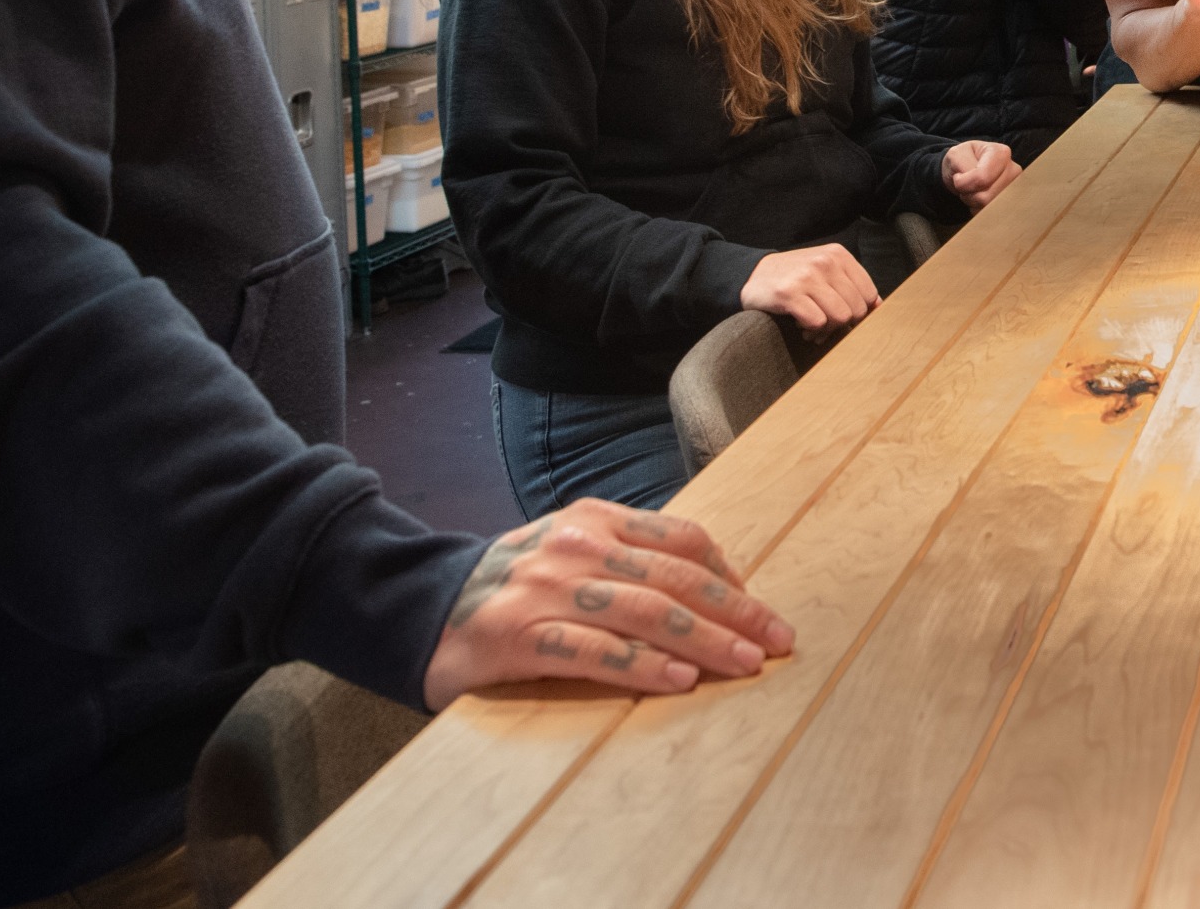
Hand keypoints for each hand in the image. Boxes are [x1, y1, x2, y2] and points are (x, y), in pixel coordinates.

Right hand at [423, 501, 794, 710]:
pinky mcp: (518, 636)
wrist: (422, 606)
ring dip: (706, 640)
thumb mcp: (576, 552)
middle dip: (737, 612)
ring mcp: (547, 590)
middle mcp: (577, 547)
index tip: (763, 613)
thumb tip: (715, 589)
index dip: (733, 577)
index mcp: (598, 520)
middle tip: (778, 641)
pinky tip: (679, 680)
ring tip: (745, 664)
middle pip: (677, 579)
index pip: (684, 542)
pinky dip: (643, 665)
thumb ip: (634, 561)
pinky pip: (594, 652)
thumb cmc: (517, 585)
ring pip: (646, 613)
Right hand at [741, 241, 880, 331]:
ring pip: (840, 316)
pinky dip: (810, 329)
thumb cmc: (796, 277)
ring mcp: (807, 276)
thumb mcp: (826, 272)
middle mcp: (825, 262)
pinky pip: (817, 322)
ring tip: (813, 326)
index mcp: (839, 255)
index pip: (869, 294)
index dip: (861, 313)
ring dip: (827, 329)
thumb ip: (852, 285)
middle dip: (843, 324)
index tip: (846, 318)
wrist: (753, 274)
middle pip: (856, 308)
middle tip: (826, 325)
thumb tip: (880, 307)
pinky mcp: (789, 293)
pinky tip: (800, 324)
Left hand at [942, 139, 1017, 208]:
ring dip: (972, 202)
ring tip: (972, 190)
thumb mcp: (955, 155)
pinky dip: (978, 210)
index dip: (963, 183)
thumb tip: (977, 181)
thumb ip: (962, 165)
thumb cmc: (961, 161)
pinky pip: (990, 215)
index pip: (982, 178)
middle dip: (968, 194)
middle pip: (985, 197)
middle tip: (966, 185)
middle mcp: (1014, 171)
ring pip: (987, 208)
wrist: (964, 171)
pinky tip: (978, 198)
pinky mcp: (1011, 203)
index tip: (958, 176)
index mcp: (1001, 153)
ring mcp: (1014, 189)